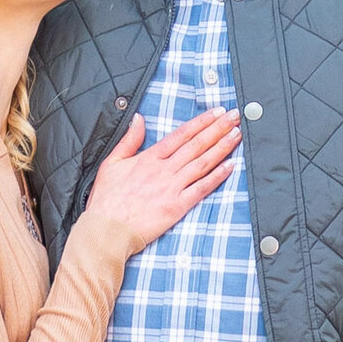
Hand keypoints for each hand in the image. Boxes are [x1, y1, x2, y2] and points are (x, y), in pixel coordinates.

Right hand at [81, 108, 242, 256]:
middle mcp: (163, 170)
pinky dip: (217, 176)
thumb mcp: (111, 163)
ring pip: (202, 163)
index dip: (201, 121)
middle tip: (235, 116)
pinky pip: (201, 188)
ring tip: (237, 134)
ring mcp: (171, 188)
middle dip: (218, 128)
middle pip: (196, 145)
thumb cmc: (106, 200)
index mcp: (148, 158)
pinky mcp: (177, 207)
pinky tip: (230, 166)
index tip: (216, 112)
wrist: (106, 229)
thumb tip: (139, 118)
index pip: (181, 134)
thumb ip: (129, 140)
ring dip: (221, 147)